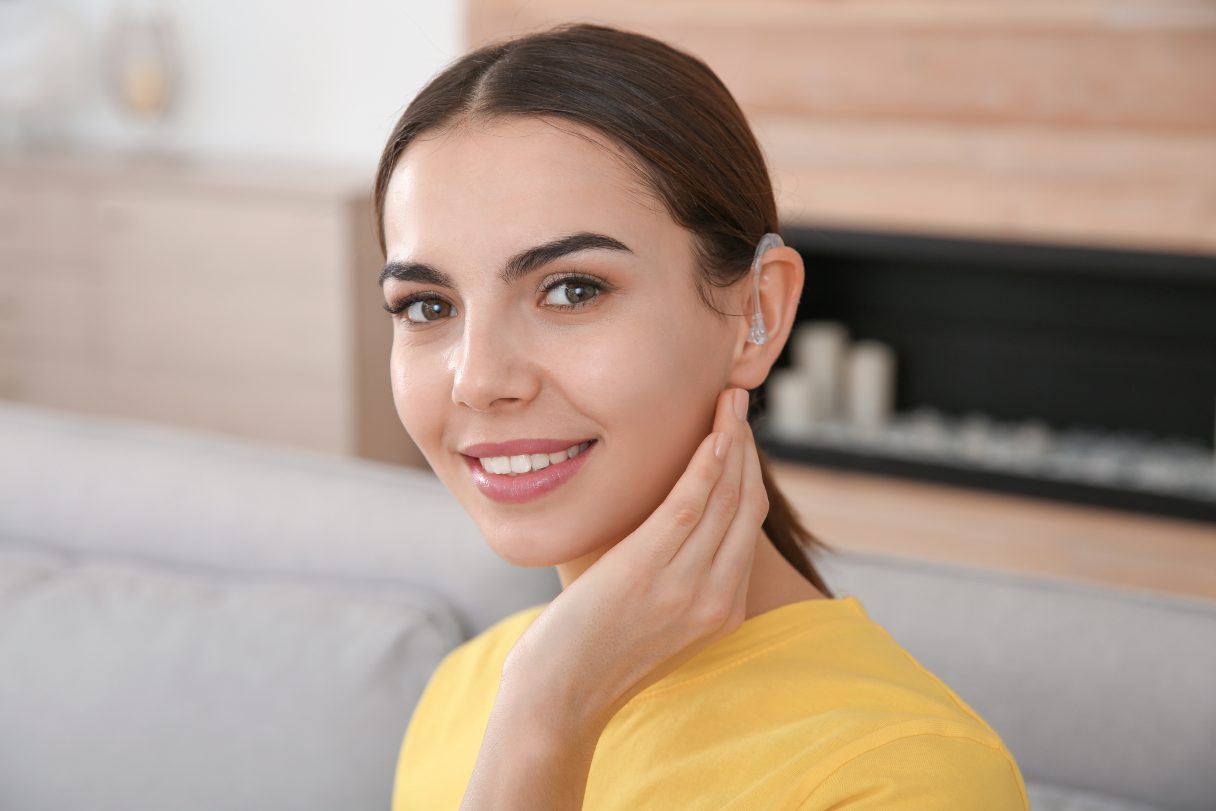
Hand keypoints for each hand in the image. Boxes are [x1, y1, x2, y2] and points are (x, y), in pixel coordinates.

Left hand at [498, 386, 768, 740]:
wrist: (558, 700)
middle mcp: (715, 599)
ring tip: (727, 399)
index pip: (748, 525)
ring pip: (726, 498)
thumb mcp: (653, 620)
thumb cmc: (593, 657)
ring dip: (730, 439)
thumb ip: (676, 580)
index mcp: (723, 612)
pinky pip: (690, 506)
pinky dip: (706, 466)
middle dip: (745, 444)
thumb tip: (673, 530)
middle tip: (736, 400)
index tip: (736, 430)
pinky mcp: (648, 571)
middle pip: (746, 504)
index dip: (748, 470)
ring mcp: (686, 587)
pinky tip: (713, 434)